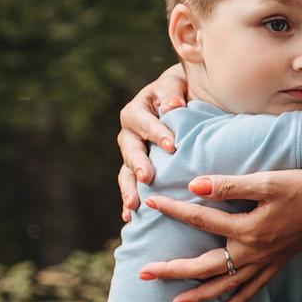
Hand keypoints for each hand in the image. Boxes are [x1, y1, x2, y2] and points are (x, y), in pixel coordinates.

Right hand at [116, 64, 189, 219]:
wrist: (174, 101)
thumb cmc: (176, 92)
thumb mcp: (174, 86)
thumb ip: (171, 93)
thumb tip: (172, 105)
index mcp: (136, 112)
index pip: (146, 123)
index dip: (158, 133)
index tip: (173, 146)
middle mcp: (129, 134)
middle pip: (130, 150)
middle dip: (138, 164)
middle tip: (147, 178)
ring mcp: (131, 153)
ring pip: (125, 172)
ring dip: (129, 189)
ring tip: (134, 206)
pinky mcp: (136, 168)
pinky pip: (130, 185)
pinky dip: (129, 200)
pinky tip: (129, 216)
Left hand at [137, 146, 301, 301]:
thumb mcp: (267, 181)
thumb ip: (229, 185)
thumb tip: (194, 186)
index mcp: (246, 229)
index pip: (201, 219)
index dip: (173, 210)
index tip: (150, 202)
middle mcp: (252, 251)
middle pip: (204, 266)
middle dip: (173, 270)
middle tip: (143, 273)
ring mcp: (266, 260)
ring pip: (227, 284)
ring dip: (200, 294)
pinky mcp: (278, 262)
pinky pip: (254, 286)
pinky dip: (240, 299)